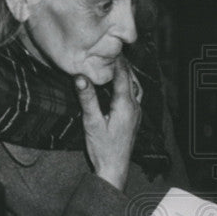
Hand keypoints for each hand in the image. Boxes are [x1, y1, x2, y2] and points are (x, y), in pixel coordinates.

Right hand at [75, 56, 141, 190]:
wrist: (114, 169)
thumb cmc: (102, 148)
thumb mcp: (91, 122)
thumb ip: (87, 98)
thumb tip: (80, 76)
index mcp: (125, 105)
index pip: (122, 75)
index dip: (116, 59)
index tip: (108, 46)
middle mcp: (134, 107)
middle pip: (131, 78)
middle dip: (122, 64)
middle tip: (112, 50)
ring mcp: (136, 114)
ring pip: (135, 87)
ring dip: (127, 75)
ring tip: (117, 65)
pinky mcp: (134, 120)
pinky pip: (134, 96)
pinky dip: (128, 86)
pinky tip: (121, 87)